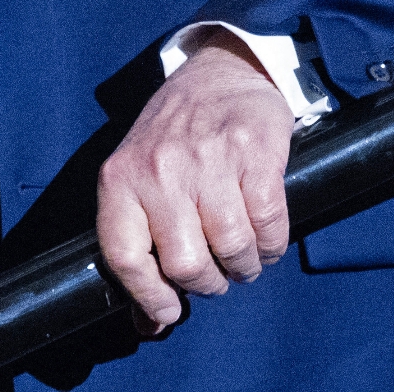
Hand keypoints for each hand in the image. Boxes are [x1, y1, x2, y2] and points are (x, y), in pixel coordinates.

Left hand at [96, 35, 291, 331]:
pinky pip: (269, 224)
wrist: (220, 69)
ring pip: (232, 249)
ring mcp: (209, 159)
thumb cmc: (174, 136)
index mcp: (121, 178)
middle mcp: (161, 169)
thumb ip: (138, 245)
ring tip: (243, 257)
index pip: (124, 256)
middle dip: (208, 283)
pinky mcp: (255, 152)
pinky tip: (266, 236)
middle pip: (185, 264)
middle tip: (216, 276)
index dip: (148, 297)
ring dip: (244, 266)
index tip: (168, 312)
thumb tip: (151, 324)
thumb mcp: (138, 177)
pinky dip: (272, 243)